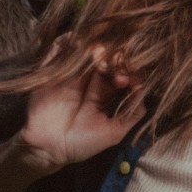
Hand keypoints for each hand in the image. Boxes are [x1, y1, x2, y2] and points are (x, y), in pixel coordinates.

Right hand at [19, 45, 145, 169]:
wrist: (48, 149)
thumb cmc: (81, 143)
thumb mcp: (114, 132)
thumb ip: (132, 113)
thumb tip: (144, 90)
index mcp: (104, 91)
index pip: (122, 70)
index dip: (129, 72)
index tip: (129, 83)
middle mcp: (89, 78)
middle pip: (108, 55)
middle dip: (117, 62)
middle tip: (118, 77)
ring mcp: (72, 72)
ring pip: (89, 47)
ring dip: (99, 51)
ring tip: (103, 65)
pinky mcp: (53, 68)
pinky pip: (63, 45)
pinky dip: (75, 42)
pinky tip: (86, 54)